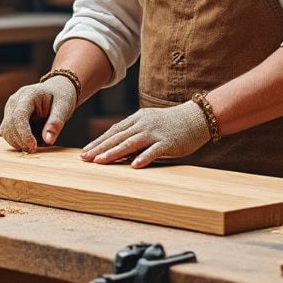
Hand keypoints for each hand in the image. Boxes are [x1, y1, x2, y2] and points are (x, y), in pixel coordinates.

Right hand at [0, 74, 77, 151]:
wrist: (57, 89)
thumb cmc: (61, 96)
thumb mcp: (64, 108)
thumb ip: (55, 123)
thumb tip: (48, 141)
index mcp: (28, 95)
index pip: (19, 116)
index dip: (24, 134)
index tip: (33, 147)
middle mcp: (15, 100)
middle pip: (9, 125)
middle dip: (21, 141)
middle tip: (36, 150)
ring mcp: (10, 108)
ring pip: (6, 130)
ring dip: (17, 142)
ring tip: (34, 145)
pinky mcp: (9, 116)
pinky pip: (8, 132)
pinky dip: (17, 140)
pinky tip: (29, 142)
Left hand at [80, 101, 209, 167]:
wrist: (198, 117)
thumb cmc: (173, 123)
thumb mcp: (151, 124)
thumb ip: (136, 133)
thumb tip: (119, 149)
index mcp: (138, 119)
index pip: (114, 131)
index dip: (98, 141)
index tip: (85, 151)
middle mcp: (144, 124)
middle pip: (117, 137)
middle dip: (100, 148)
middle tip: (84, 158)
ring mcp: (155, 132)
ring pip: (131, 143)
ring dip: (114, 152)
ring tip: (100, 162)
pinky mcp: (168, 142)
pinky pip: (153, 150)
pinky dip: (143, 158)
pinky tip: (133, 166)